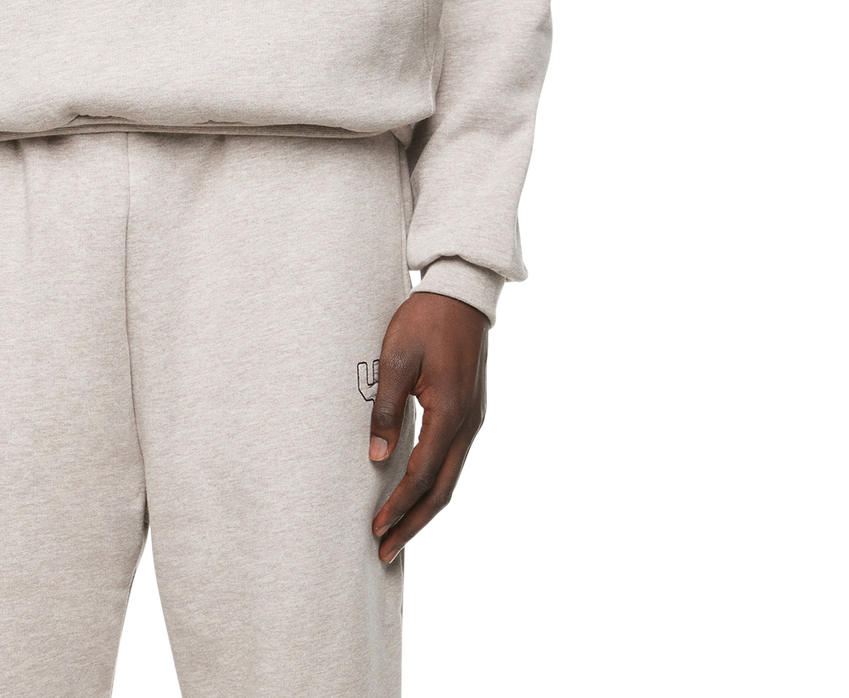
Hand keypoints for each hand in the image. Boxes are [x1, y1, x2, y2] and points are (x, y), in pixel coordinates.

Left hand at [368, 292, 489, 562]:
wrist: (461, 294)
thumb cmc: (425, 320)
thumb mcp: (397, 359)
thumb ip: (386, 409)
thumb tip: (377, 457)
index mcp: (449, 414)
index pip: (420, 475)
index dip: (397, 506)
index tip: (375, 529)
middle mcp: (467, 426)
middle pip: (441, 491)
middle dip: (413, 525)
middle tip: (386, 552)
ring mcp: (473, 422)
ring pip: (450, 480)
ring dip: (425, 511)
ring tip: (400, 535)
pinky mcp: (470, 415)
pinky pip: (453, 463)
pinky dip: (436, 487)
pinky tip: (419, 495)